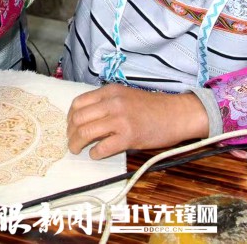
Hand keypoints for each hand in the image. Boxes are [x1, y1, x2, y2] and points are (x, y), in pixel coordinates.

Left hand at [67, 85, 209, 158]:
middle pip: (78, 118)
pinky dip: (95, 153)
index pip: (78, 103)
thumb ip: (106, 103)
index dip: (70, 117)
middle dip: (70, 133)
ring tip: (77, 149)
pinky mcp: (129, 136)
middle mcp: (113, 103)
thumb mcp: (125, 96)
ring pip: (86, 132)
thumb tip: (84, 119)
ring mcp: (120, 119)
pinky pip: (103, 147)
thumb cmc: (151, 107)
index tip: (71, 126)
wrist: (176, 114)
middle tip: (72, 142)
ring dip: (77, 144)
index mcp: (110, 91)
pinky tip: (96, 154)